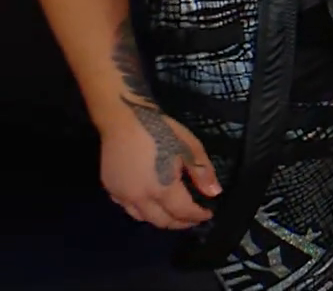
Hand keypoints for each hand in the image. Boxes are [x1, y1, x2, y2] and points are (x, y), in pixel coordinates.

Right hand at [101, 100, 220, 229]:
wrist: (124, 119)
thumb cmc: (161, 130)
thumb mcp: (189, 147)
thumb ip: (203, 172)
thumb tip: (214, 193)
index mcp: (162, 189)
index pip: (183, 212)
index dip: (197, 216)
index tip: (208, 214)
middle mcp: (140, 198)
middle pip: (161, 221)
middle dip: (180, 223)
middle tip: (192, 219)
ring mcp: (122, 195)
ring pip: (142, 218)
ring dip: (159, 220)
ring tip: (173, 214)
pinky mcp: (110, 188)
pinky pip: (127, 208)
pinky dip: (141, 211)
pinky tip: (149, 203)